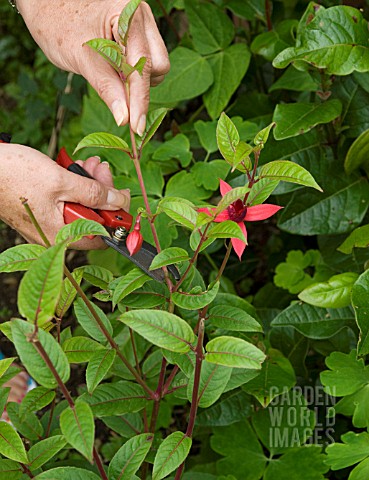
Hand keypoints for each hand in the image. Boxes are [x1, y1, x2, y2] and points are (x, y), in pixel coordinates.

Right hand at [0, 144, 129, 247]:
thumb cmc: (14, 174)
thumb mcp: (62, 181)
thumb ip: (94, 193)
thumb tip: (119, 202)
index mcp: (60, 235)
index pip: (101, 237)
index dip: (117, 219)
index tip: (124, 198)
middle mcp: (55, 234)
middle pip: (92, 218)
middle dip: (103, 193)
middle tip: (104, 171)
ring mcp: (47, 221)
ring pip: (81, 206)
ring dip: (90, 184)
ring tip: (92, 164)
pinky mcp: (42, 209)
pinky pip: (67, 201)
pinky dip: (75, 184)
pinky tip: (78, 168)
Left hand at [17, 0, 169, 134]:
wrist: (44, 4)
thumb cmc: (57, 22)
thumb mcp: (81, 57)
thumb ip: (106, 87)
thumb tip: (125, 118)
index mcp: (129, 14)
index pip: (143, 65)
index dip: (140, 100)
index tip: (136, 127)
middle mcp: (141, 17)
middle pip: (159, 65)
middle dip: (141, 85)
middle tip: (115, 93)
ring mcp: (142, 26)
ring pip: (156, 66)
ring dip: (138, 80)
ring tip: (110, 74)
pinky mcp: (138, 36)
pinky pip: (146, 63)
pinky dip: (133, 74)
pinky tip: (114, 70)